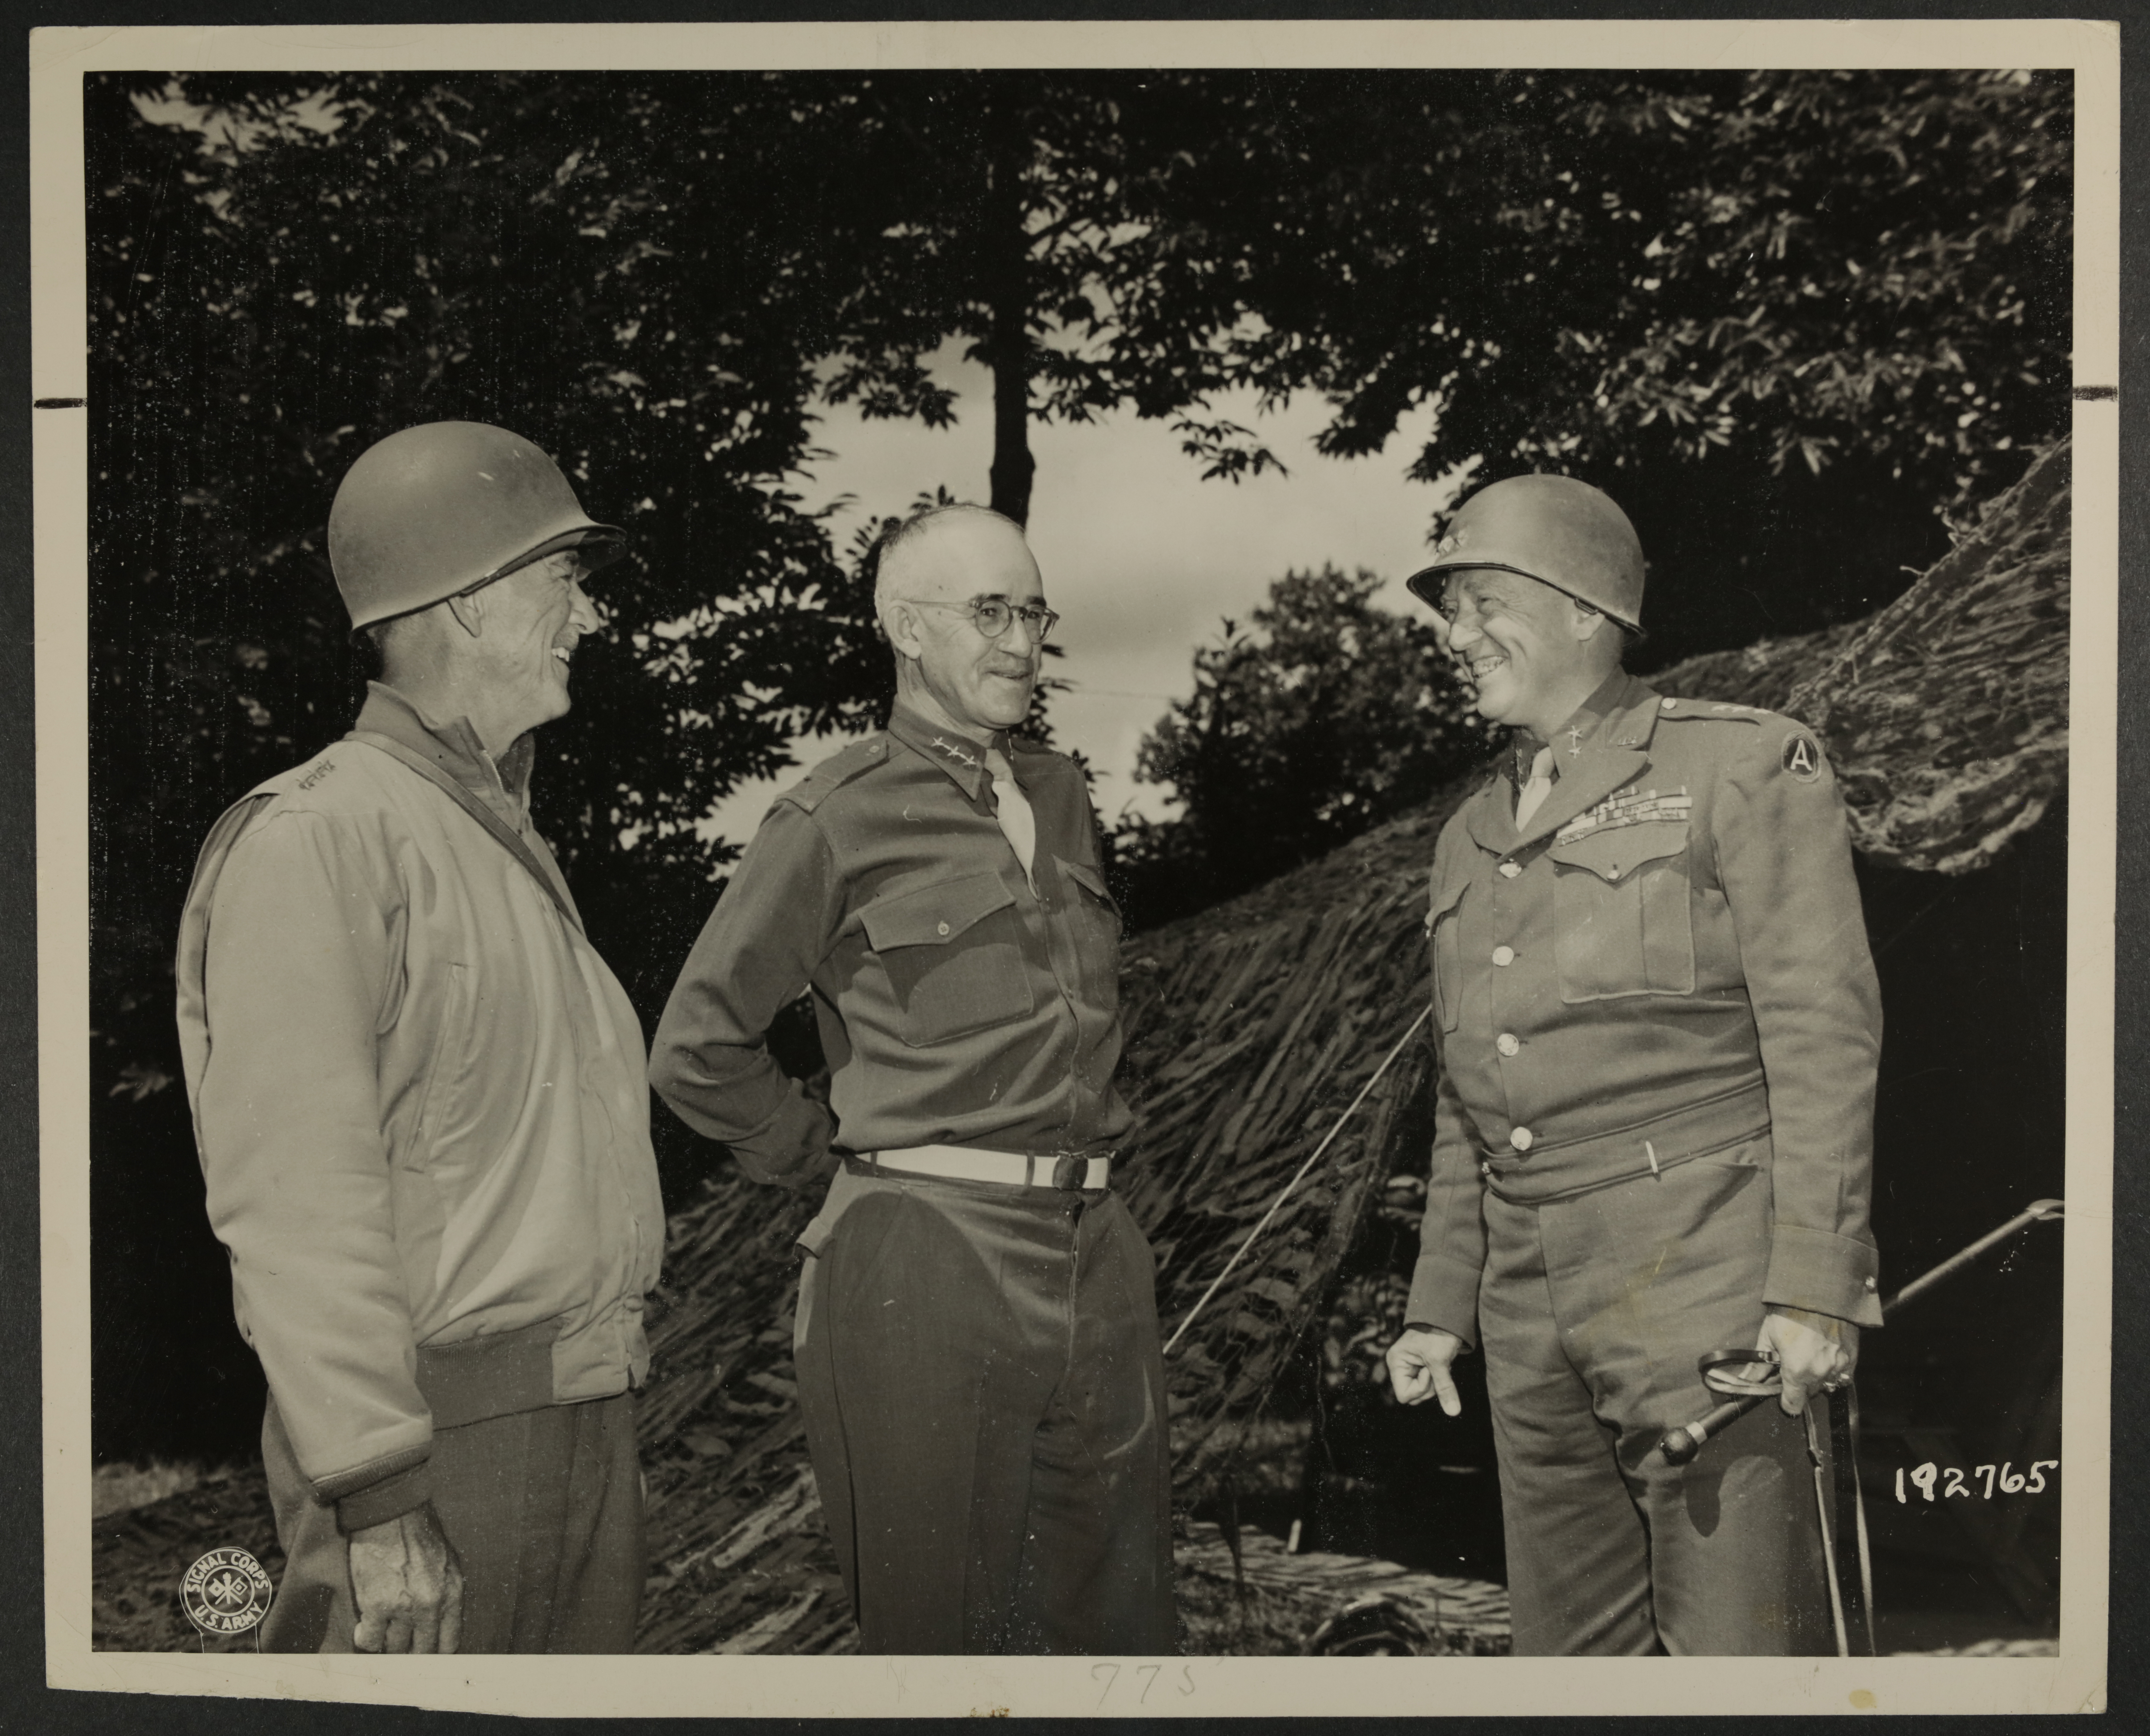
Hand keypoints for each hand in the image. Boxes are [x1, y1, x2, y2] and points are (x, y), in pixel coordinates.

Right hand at [349, 1501, 464, 1652]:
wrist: (391, 1511)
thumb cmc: (418, 1533)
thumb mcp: (447, 1562)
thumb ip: (446, 1595)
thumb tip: (440, 1625)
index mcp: (453, 1592)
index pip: (450, 1642)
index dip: (435, 1652)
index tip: (425, 1653)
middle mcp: (431, 1604)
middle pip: (422, 1651)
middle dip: (410, 1654)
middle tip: (399, 1649)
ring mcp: (403, 1607)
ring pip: (395, 1649)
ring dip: (386, 1645)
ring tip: (382, 1634)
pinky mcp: (375, 1605)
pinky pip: (369, 1640)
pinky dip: (365, 1639)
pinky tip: (365, 1627)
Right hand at [1385, 1327, 1466, 1416]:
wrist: (1447, 1317)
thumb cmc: (1439, 1334)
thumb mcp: (1441, 1361)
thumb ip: (1444, 1387)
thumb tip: (1453, 1412)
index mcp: (1396, 1362)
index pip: (1404, 1395)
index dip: (1420, 1388)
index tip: (1429, 1370)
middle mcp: (1400, 1366)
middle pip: (1414, 1396)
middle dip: (1430, 1386)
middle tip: (1436, 1367)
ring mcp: (1410, 1367)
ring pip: (1423, 1391)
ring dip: (1436, 1381)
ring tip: (1440, 1363)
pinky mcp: (1421, 1367)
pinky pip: (1429, 1383)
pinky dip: (1438, 1377)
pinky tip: (1441, 1364)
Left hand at [1757, 1307, 1859, 1416]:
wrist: (1819, 1292)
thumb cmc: (1791, 1311)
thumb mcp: (1769, 1336)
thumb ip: (1759, 1364)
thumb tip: (1748, 1378)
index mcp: (1796, 1371)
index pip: (1793, 1404)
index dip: (1786, 1402)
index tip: (1783, 1396)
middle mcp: (1819, 1373)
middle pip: (1809, 1393)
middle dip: (1800, 1384)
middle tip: (1793, 1365)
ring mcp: (1838, 1366)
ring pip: (1827, 1385)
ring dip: (1818, 1378)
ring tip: (1809, 1357)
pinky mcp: (1852, 1357)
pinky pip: (1843, 1375)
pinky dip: (1834, 1371)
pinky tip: (1824, 1356)